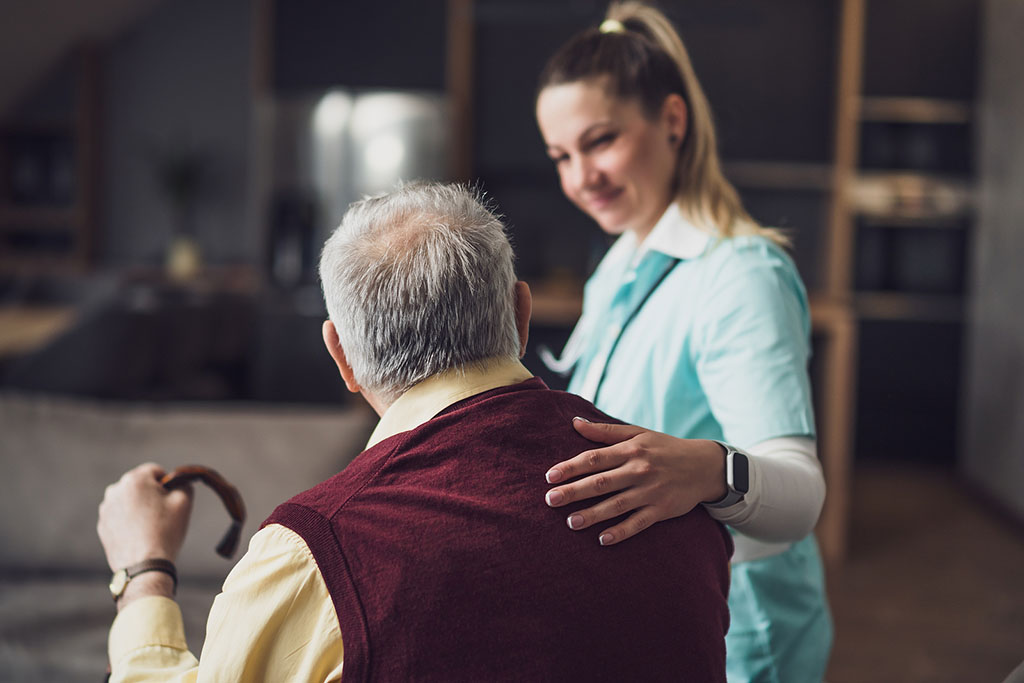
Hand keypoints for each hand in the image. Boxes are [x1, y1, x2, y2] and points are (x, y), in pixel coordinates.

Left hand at [97, 463, 192, 571]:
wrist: (144, 565)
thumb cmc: (165, 531)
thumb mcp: (184, 501)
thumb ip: (184, 483)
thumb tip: (179, 482)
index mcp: (135, 479)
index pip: (156, 471)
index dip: (168, 484)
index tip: (171, 501)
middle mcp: (115, 490)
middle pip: (140, 485)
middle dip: (151, 495)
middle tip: (162, 515)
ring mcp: (106, 509)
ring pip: (129, 501)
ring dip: (139, 507)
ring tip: (150, 527)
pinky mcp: (103, 525)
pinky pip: (120, 516)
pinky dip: (129, 521)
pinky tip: (139, 535)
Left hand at [544, 419, 726, 545]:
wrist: (705, 466)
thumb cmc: (665, 448)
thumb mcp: (638, 433)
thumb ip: (605, 431)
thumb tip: (574, 423)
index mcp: (631, 450)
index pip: (594, 458)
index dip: (571, 467)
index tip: (550, 476)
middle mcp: (639, 470)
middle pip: (601, 482)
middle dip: (574, 491)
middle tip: (550, 500)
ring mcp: (650, 491)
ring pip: (617, 505)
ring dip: (593, 514)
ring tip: (571, 522)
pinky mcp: (662, 510)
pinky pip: (638, 523)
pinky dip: (621, 531)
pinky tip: (603, 539)